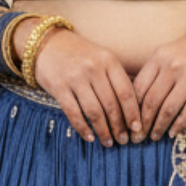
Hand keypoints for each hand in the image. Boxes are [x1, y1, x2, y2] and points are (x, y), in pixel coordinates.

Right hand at [20, 24, 142, 146]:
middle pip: (111, 104)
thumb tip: (132, 109)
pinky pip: (74, 113)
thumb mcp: (102, 57)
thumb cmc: (80, 54)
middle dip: (119, 127)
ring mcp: (75, 78)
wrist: (47, 43)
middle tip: (124, 140)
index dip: (133, 113)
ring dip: (103, 131)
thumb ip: (116, 77)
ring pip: (94, 112)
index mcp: (108, 60)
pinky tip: (90, 138)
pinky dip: (83, 128)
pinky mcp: (59, 88)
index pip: (126, 91)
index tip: (137, 128)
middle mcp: (93, 68)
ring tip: (109, 142)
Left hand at [132, 14, 185, 139]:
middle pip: (151, 101)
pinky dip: (179, 124)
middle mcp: (172, 65)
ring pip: (168, 109)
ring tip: (154, 137)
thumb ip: (156, 69)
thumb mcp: (172, 50)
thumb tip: (138, 96)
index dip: (131, 108)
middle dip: (142, 123)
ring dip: (159, 127)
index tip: (129, 122)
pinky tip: (173, 132)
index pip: (138, 87)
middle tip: (138, 137)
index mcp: (160, 56)